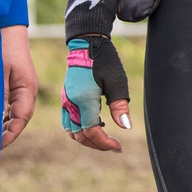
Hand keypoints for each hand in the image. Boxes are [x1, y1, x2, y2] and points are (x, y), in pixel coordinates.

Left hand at [0, 26, 37, 148]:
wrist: (6, 29)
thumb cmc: (2, 47)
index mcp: (27, 90)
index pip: (21, 119)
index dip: (10, 135)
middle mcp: (27, 92)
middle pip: (19, 120)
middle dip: (6, 135)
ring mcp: (21, 89)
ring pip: (14, 114)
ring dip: (3, 127)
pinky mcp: (14, 85)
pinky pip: (10, 106)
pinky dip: (1, 117)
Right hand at [61, 31, 130, 152]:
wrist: (86, 45)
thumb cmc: (104, 61)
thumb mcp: (117, 82)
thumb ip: (120, 106)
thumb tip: (126, 127)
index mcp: (83, 100)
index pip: (92, 131)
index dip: (105, 143)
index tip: (118, 146)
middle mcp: (71, 104)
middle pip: (80, 135)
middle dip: (97, 144)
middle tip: (114, 146)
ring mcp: (66, 102)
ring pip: (72, 131)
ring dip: (87, 139)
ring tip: (105, 138)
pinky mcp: (65, 99)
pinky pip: (68, 122)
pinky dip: (80, 130)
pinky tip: (95, 124)